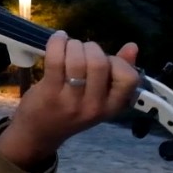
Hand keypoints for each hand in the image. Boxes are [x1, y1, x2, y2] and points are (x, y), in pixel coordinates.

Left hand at [0, 32, 139, 166]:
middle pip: (100, 64)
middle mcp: (93, 106)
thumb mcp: (99, 97)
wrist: (39, 133)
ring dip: (73, 45)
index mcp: (111, 107)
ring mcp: (70, 101)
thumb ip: (118, 72)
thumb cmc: (71, 110)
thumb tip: (133, 46)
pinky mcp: (49, 93)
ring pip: (78, 60)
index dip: (119, 62)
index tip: (106, 60)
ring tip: (68, 46)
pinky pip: (56, 60)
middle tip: (82, 50)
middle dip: (91, 48)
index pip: (129, 78)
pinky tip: (58, 39)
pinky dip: (57, 43)